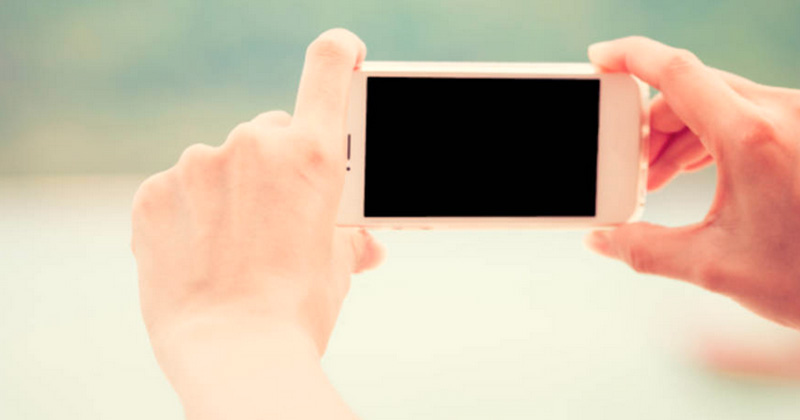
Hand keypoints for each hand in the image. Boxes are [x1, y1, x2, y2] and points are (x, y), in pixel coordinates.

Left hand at [131, 29, 382, 417]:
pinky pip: (178, 189)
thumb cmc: (296, 310)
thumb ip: (348, 234)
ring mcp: (197, 165)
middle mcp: (254, 144)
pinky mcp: (154, 193)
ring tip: (234, 245)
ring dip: (229, 191)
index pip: (329, 66)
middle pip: (271, 133)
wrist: (233, 352)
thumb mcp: (338, 266)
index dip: (340, 53)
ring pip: (221, 164)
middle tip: (278, 215)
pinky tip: (199, 250)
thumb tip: (364, 243)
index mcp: (311, 154)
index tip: (344, 53)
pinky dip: (190, 211)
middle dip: (277, 166)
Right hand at [584, 36, 799, 328]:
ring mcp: (792, 119)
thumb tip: (603, 241)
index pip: (677, 72)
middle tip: (631, 167)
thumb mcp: (713, 266)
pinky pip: (739, 113)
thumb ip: (645, 249)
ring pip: (714, 101)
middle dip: (650, 125)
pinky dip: (705, 135)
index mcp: (751, 137)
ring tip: (658, 179)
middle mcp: (778, 114)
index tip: (599, 60)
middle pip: (690, 90)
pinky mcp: (798, 130)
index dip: (629, 58)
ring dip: (676, 134)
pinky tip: (691, 170)